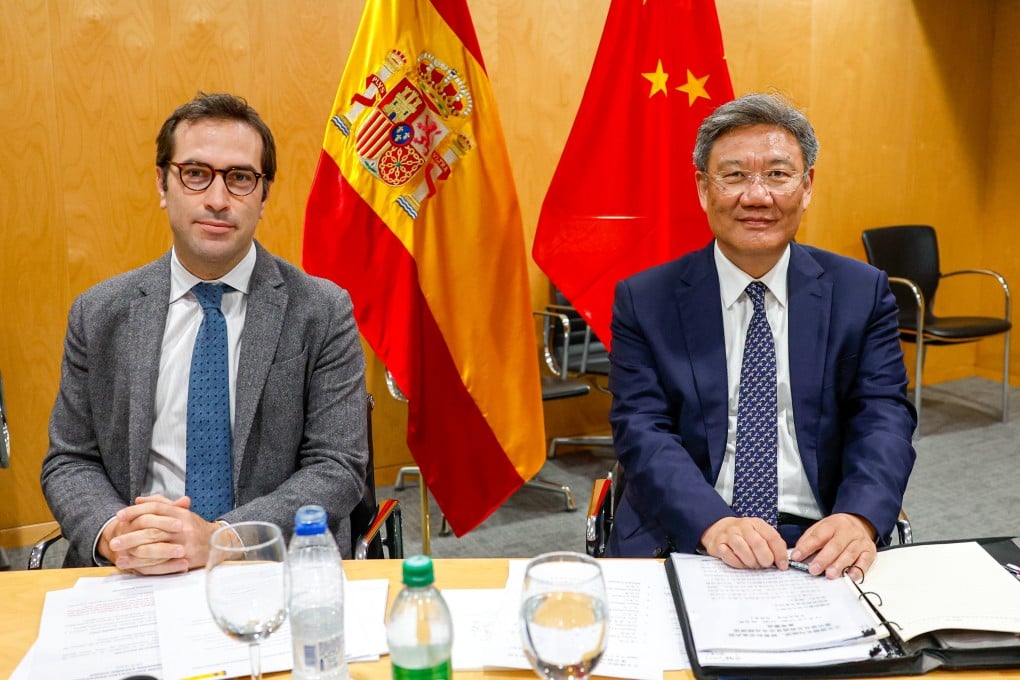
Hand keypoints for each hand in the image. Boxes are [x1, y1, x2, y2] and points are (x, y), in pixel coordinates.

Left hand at [100, 495, 219, 574]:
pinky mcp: (186, 559)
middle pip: (152, 530)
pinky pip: (162, 563)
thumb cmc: (194, 527)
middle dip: (130, 536)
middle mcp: (182, 527)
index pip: (155, 508)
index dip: (136, 511)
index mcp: (179, 513)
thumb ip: (160, 504)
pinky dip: (145, 566)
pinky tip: (133, 567)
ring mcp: (184, 543)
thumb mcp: (180, 512)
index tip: (119, 516)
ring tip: (118, 557)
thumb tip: (139, 499)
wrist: (217, 542)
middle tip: (114, 542)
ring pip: (156, 548)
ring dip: (135, 554)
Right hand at [700, 516, 788, 569]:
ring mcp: (729, 534)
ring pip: (742, 549)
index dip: (780, 553)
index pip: (772, 537)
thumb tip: (783, 562)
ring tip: (753, 565)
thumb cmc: (744, 535)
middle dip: (765, 559)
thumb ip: (772, 545)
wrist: (719, 528)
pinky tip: (741, 563)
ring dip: (750, 562)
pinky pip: (728, 555)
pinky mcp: (718, 544)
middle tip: (765, 565)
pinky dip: (737, 563)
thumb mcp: (760, 534)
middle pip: (757, 544)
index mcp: (756, 523)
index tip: (782, 565)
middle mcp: (742, 527)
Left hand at [791, 513, 876, 579]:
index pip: (817, 536)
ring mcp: (860, 541)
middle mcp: (847, 531)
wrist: (859, 522)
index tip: (797, 557)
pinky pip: (865, 561)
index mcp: (832, 524)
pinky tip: (850, 576)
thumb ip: (808, 540)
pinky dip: (858, 569)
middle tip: (814, 569)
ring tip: (830, 574)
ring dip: (839, 566)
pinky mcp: (869, 550)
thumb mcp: (820, 527)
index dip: (806, 547)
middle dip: (823, 559)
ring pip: (850, 554)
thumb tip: (797, 554)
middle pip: (835, 546)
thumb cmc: (837, 529)